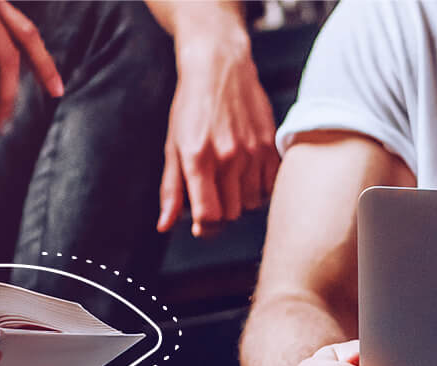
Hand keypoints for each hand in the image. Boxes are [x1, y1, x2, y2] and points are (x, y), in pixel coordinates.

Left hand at [159, 29, 277, 235]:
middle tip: (214, 197)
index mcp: (198, 158)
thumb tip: (165, 226)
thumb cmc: (191, 106)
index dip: (204, 228)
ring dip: (241, 201)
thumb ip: (171, 189)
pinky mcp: (271, 145)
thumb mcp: (173, 146)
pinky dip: (259, 188)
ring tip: (230, 181)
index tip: (201, 225)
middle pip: (231, 214)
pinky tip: (248, 173)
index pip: (208, 216)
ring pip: (252, 203)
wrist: (220, 66)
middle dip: (221, 213)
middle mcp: (228, 157)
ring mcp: (253, 151)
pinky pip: (269, 187)